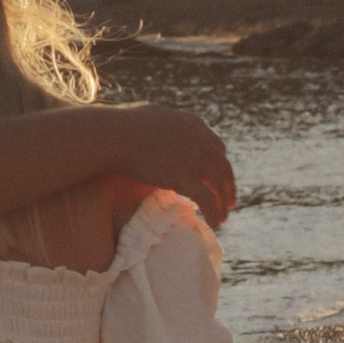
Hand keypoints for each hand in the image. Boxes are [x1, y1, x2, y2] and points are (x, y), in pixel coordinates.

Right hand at [112, 106, 237, 229]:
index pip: (217, 148)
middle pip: (223, 167)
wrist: (113, 135)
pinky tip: (214, 224)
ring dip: (223, 204)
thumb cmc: (120, 126)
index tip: (219, 179)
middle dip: (228, 187)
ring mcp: (195, 159)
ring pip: (218, 186)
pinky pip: (208, 200)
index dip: (220, 165)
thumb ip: (165, 127)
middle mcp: (200, 140)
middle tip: (230, 203)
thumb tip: (159, 133)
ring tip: (222, 218)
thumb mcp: (151, 118)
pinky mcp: (185, 177)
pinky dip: (214, 213)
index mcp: (194, 124)